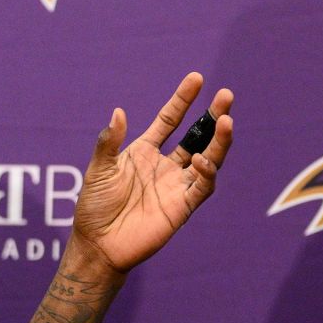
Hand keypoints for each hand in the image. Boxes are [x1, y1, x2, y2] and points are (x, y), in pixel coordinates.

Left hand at [71, 72, 233, 273]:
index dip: (183, 99)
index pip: (170, 120)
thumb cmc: (94, 206)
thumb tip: (118, 111)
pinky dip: (207, 172)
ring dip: (219, 141)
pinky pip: (202, 187)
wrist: (98, 244)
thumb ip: (109, 143)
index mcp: (144, 152)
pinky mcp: (182, 207)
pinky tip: (202, 159)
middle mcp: (165, 166)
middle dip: (213, 117)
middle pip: (197, 136)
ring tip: (227, 120)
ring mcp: (176, 185)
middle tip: (226, 96)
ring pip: (208, 158)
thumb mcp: (98, 170)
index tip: (197, 78)